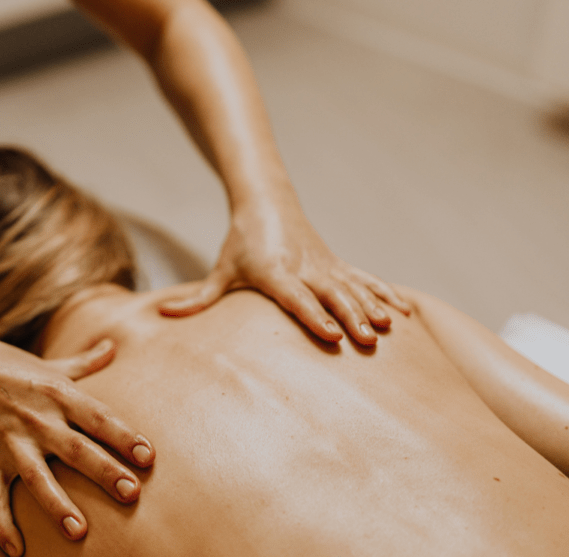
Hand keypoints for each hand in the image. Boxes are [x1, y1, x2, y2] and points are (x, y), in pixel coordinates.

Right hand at [0, 331, 154, 556]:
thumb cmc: (2, 364)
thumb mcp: (45, 362)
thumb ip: (82, 363)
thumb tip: (112, 346)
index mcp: (57, 393)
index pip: (97, 416)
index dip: (124, 436)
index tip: (148, 455)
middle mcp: (36, 418)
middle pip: (76, 448)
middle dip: (104, 471)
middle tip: (131, 493)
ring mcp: (8, 441)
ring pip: (38, 477)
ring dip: (58, 505)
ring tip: (79, 531)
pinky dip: (2, 525)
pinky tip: (16, 551)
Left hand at [159, 202, 409, 344]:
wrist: (266, 204)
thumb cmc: (240, 244)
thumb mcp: (221, 270)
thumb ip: (198, 298)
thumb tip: (163, 313)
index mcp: (275, 272)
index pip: (297, 297)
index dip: (314, 315)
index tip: (332, 334)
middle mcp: (305, 268)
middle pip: (331, 294)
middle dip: (351, 316)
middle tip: (366, 340)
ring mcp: (325, 265)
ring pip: (353, 287)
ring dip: (372, 307)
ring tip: (387, 330)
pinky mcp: (337, 264)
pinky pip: (366, 279)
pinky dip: (385, 294)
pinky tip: (405, 313)